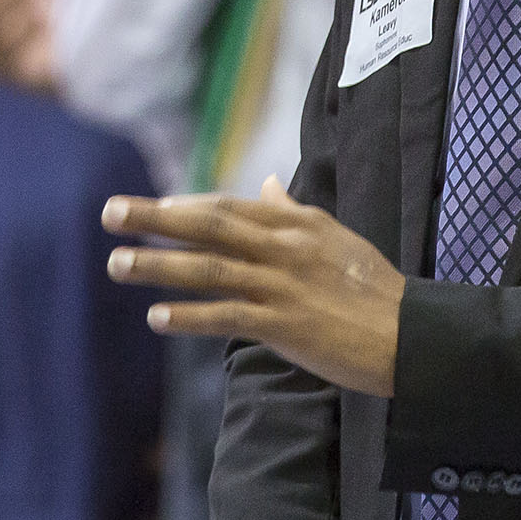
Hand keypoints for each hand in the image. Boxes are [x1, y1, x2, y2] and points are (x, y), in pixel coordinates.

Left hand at [103, 182, 405, 397]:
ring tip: (117, 263)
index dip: (186, 205)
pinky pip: (226, 316)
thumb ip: (294, 212)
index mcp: (297, 223)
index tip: (152, 207)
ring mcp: (282, 284)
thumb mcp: (335, 237)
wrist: (410, 335)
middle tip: (110, 212)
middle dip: (155, 218)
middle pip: (208, 225)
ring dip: (158, 265)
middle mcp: (285, 246)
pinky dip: (188, 316)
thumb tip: (269, 184)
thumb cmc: (373, 289)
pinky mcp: (285, 324)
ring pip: (208, 268)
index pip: (229, 205)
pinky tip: (157, 316)